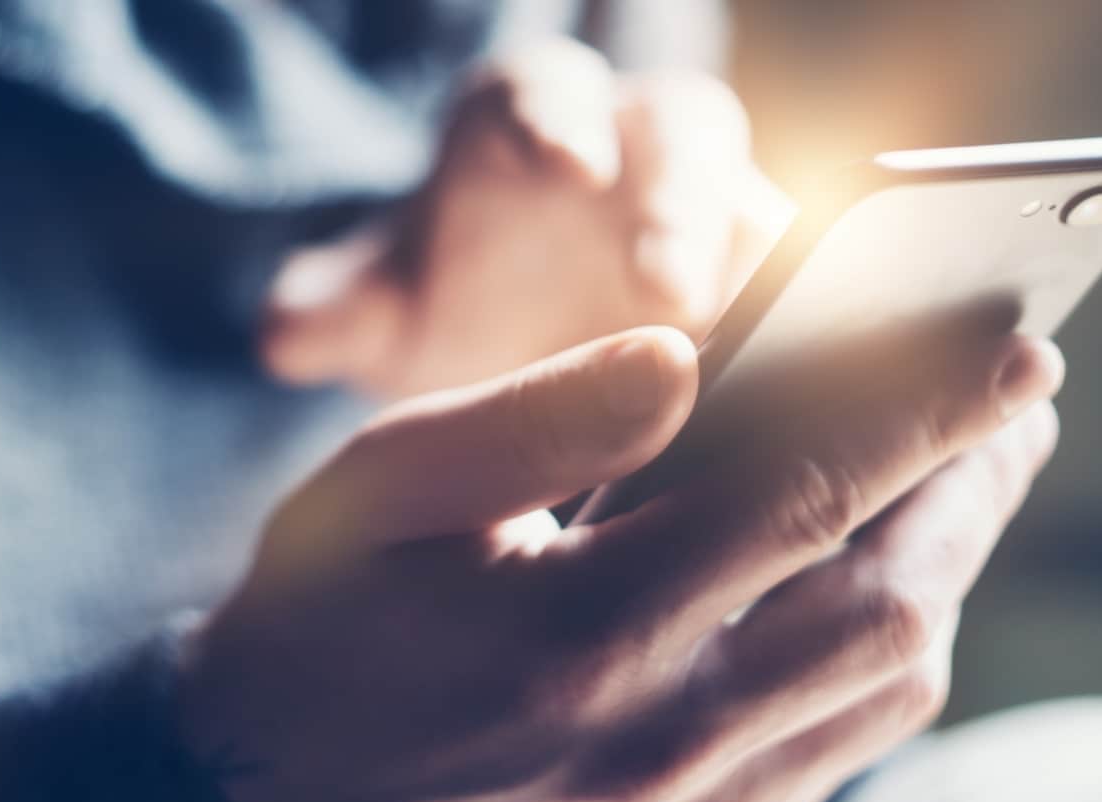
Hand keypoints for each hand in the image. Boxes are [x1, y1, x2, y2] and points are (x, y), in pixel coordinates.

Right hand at [179, 326, 1063, 801]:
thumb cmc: (312, 635)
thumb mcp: (377, 493)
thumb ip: (533, 418)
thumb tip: (689, 355)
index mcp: (574, 634)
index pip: (805, 499)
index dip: (928, 412)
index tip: (1015, 348)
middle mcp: (653, 747)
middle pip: (890, 608)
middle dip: (971, 490)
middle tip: (1008, 404)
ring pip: (886, 692)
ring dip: (938, 573)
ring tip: (946, 483)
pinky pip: (835, 753)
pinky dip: (878, 658)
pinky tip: (860, 590)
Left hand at [259, 40, 791, 398]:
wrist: (513, 367)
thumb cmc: (442, 309)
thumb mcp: (378, 315)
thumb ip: (334, 312)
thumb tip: (284, 335)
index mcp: (527, 125)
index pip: (543, 92)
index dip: (555, 118)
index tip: (561, 164)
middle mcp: (634, 150)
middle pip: (680, 131)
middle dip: (680, 196)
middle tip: (669, 285)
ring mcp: (717, 211)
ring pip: (764, 208)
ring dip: (763, 275)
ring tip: (757, 357)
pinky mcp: (773, 278)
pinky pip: (813, 286)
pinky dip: (817, 333)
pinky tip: (808, 410)